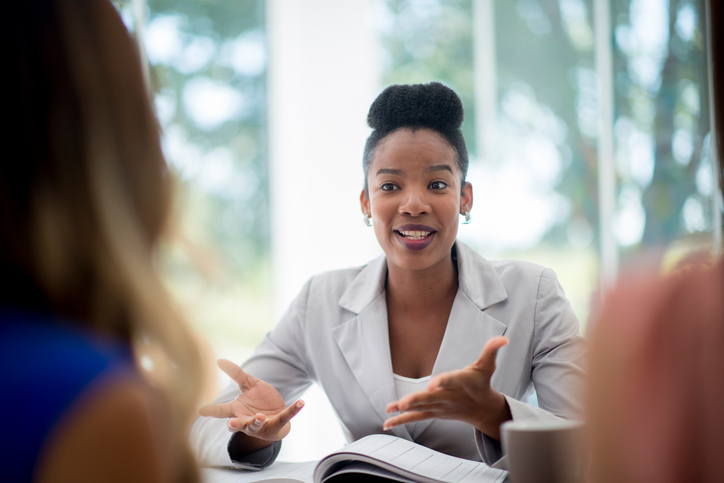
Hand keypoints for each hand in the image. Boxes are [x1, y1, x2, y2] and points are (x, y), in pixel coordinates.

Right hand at [198, 359, 303, 442]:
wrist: (276, 416)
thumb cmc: (258, 402)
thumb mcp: (248, 385)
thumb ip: (236, 374)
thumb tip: (219, 360)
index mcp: (237, 411)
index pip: (222, 412)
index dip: (212, 411)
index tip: (200, 410)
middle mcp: (246, 421)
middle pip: (237, 425)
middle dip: (235, 425)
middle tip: (232, 424)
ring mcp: (261, 425)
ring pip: (256, 425)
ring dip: (257, 422)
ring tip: (259, 416)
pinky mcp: (277, 423)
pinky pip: (286, 417)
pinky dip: (294, 409)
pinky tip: (301, 402)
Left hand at [383, 336, 510, 439]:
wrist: (482, 409)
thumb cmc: (481, 383)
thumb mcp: (487, 365)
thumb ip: (491, 350)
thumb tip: (503, 338)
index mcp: (460, 382)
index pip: (450, 380)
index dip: (441, 382)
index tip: (431, 384)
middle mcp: (448, 396)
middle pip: (431, 398)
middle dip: (417, 400)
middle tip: (403, 402)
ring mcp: (439, 407)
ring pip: (421, 408)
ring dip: (405, 409)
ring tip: (390, 408)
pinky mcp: (433, 412)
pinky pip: (416, 417)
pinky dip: (401, 420)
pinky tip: (387, 422)